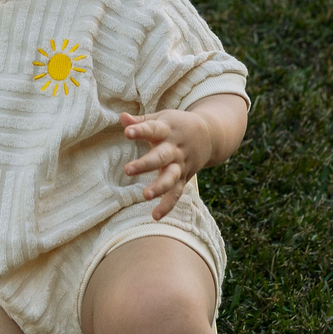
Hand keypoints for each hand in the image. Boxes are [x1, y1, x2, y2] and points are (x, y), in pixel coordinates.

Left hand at [121, 94, 247, 220]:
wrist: (210, 134)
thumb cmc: (177, 126)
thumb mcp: (162, 119)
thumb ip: (141, 121)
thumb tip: (122, 117)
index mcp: (167, 130)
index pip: (152, 129)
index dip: (140, 130)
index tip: (127, 132)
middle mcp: (175, 149)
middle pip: (161, 157)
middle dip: (145, 164)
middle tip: (127, 170)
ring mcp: (180, 165)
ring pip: (171, 177)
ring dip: (159, 187)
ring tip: (145, 195)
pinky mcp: (184, 178)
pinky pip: (176, 193)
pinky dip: (167, 205)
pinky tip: (155, 216)